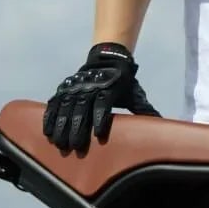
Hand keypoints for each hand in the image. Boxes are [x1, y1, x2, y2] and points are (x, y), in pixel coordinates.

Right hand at [42, 43, 158, 153]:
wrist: (108, 58)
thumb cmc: (123, 83)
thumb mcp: (135, 94)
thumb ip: (144, 110)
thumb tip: (160, 123)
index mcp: (108, 90)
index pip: (103, 105)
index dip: (100, 119)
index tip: (98, 136)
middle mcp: (89, 88)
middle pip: (81, 109)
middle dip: (76, 129)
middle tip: (74, 149)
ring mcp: (75, 88)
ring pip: (66, 108)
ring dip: (61, 127)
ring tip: (59, 145)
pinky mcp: (65, 89)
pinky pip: (55, 103)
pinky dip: (50, 118)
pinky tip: (47, 132)